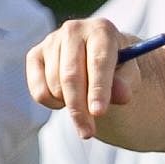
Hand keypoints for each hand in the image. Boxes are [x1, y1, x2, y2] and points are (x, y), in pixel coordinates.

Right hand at [26, 19, 137, 139]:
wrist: (99, 58)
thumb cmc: (118, 68)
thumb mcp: (130, 75)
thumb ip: (127, 83)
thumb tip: (121, 95)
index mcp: (102, 30)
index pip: (98, 62)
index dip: (98, 89)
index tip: (99, 113)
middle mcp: (74, 30)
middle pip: (71, 76)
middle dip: (79, 109)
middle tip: (88, 133)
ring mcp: (51, 41)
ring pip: (55, 85)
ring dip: (69, 106)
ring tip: (84, 105)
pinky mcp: (35, 55)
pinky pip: (39, 90)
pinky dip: (52, 103)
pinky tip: (66, 98)